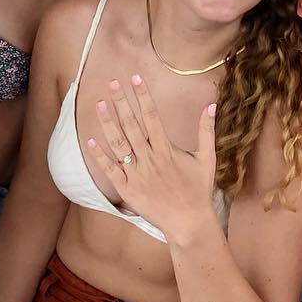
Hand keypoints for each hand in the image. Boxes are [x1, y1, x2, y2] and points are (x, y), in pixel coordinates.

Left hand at [85, 75, 218, 246]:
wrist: (189, 223)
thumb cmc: (199, 190)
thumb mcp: (207, 159)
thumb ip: (206, 131)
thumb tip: (210, 105)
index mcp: (167, 150)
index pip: (152, 116)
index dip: (143, 96)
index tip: (135, 78)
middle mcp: (150, 159)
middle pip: (132, 125)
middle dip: (122, 102)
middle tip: (113, 83)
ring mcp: (137, 175)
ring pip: (119, 144)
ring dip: (108, 123)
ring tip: (100, 104)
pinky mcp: (128, 190)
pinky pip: (111, 170)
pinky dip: (100, 156)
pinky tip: (90, 140)